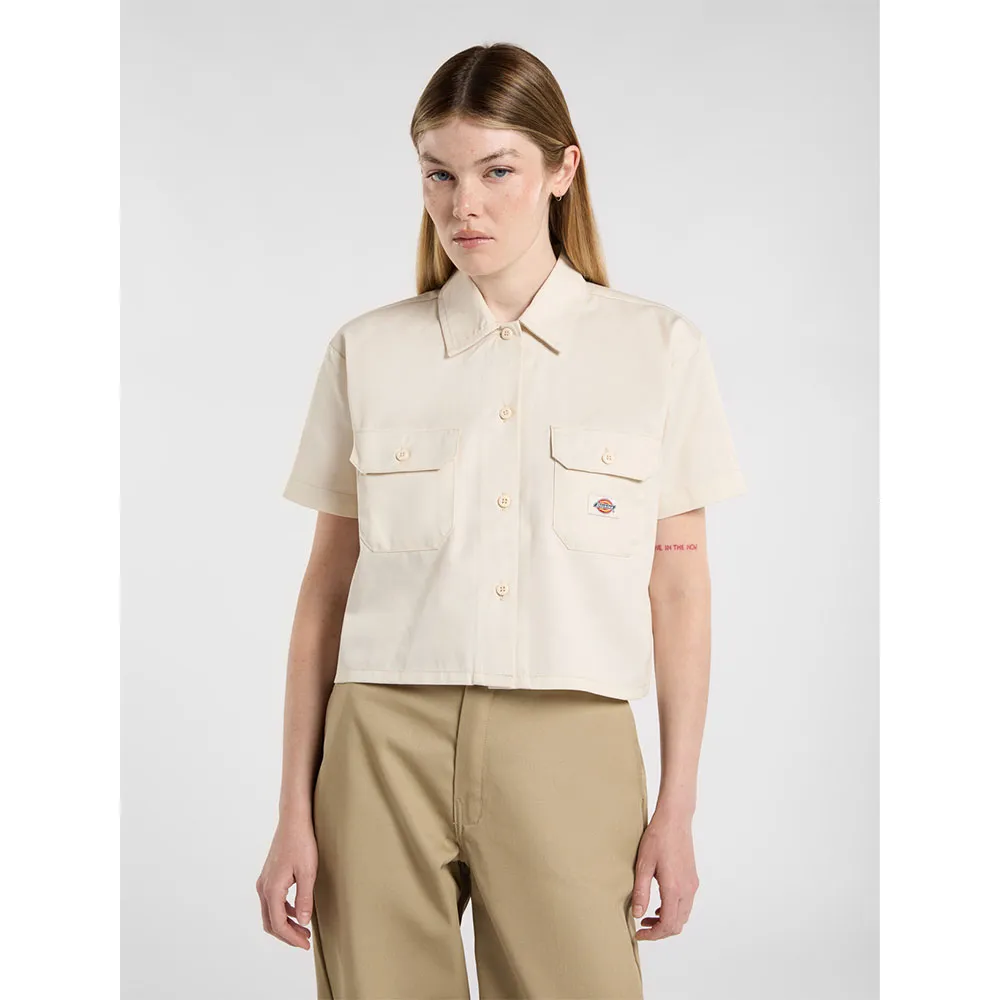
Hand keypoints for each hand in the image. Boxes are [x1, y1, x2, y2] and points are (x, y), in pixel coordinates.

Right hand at [256, 816, 317, 949]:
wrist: (293, 820)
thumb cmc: (302, 843)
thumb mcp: (308, 872)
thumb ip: (305, 899)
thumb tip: (303, 923)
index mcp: (272, 889)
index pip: (278, 924)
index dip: (291, 938)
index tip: (306, 945)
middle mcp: (263, 887)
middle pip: (270, 922)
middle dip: (287, 935)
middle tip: (305, 941)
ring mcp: (264, 881)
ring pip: (270, 913)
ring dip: (286, 924)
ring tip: (304, 930)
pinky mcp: (269, 875)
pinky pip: (273, 901)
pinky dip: (284, 911)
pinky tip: (299, 912)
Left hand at [630, 810, 698, 939]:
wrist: (675, 820)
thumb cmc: (658, 838)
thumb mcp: (643, 865)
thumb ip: (640, 892)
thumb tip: (637, 914)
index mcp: (674, 889)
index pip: (667, 925)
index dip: (653, 935)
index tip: (639, 933)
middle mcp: (687, 890)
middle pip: (677, 925)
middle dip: (659, 931)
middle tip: (642, 927)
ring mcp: (692, 885)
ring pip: (683, 916)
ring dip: (667, 921)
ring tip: (648, 915)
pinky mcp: (693, 879)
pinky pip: (686, 904)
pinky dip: (674, 911)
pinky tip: (659, 904)